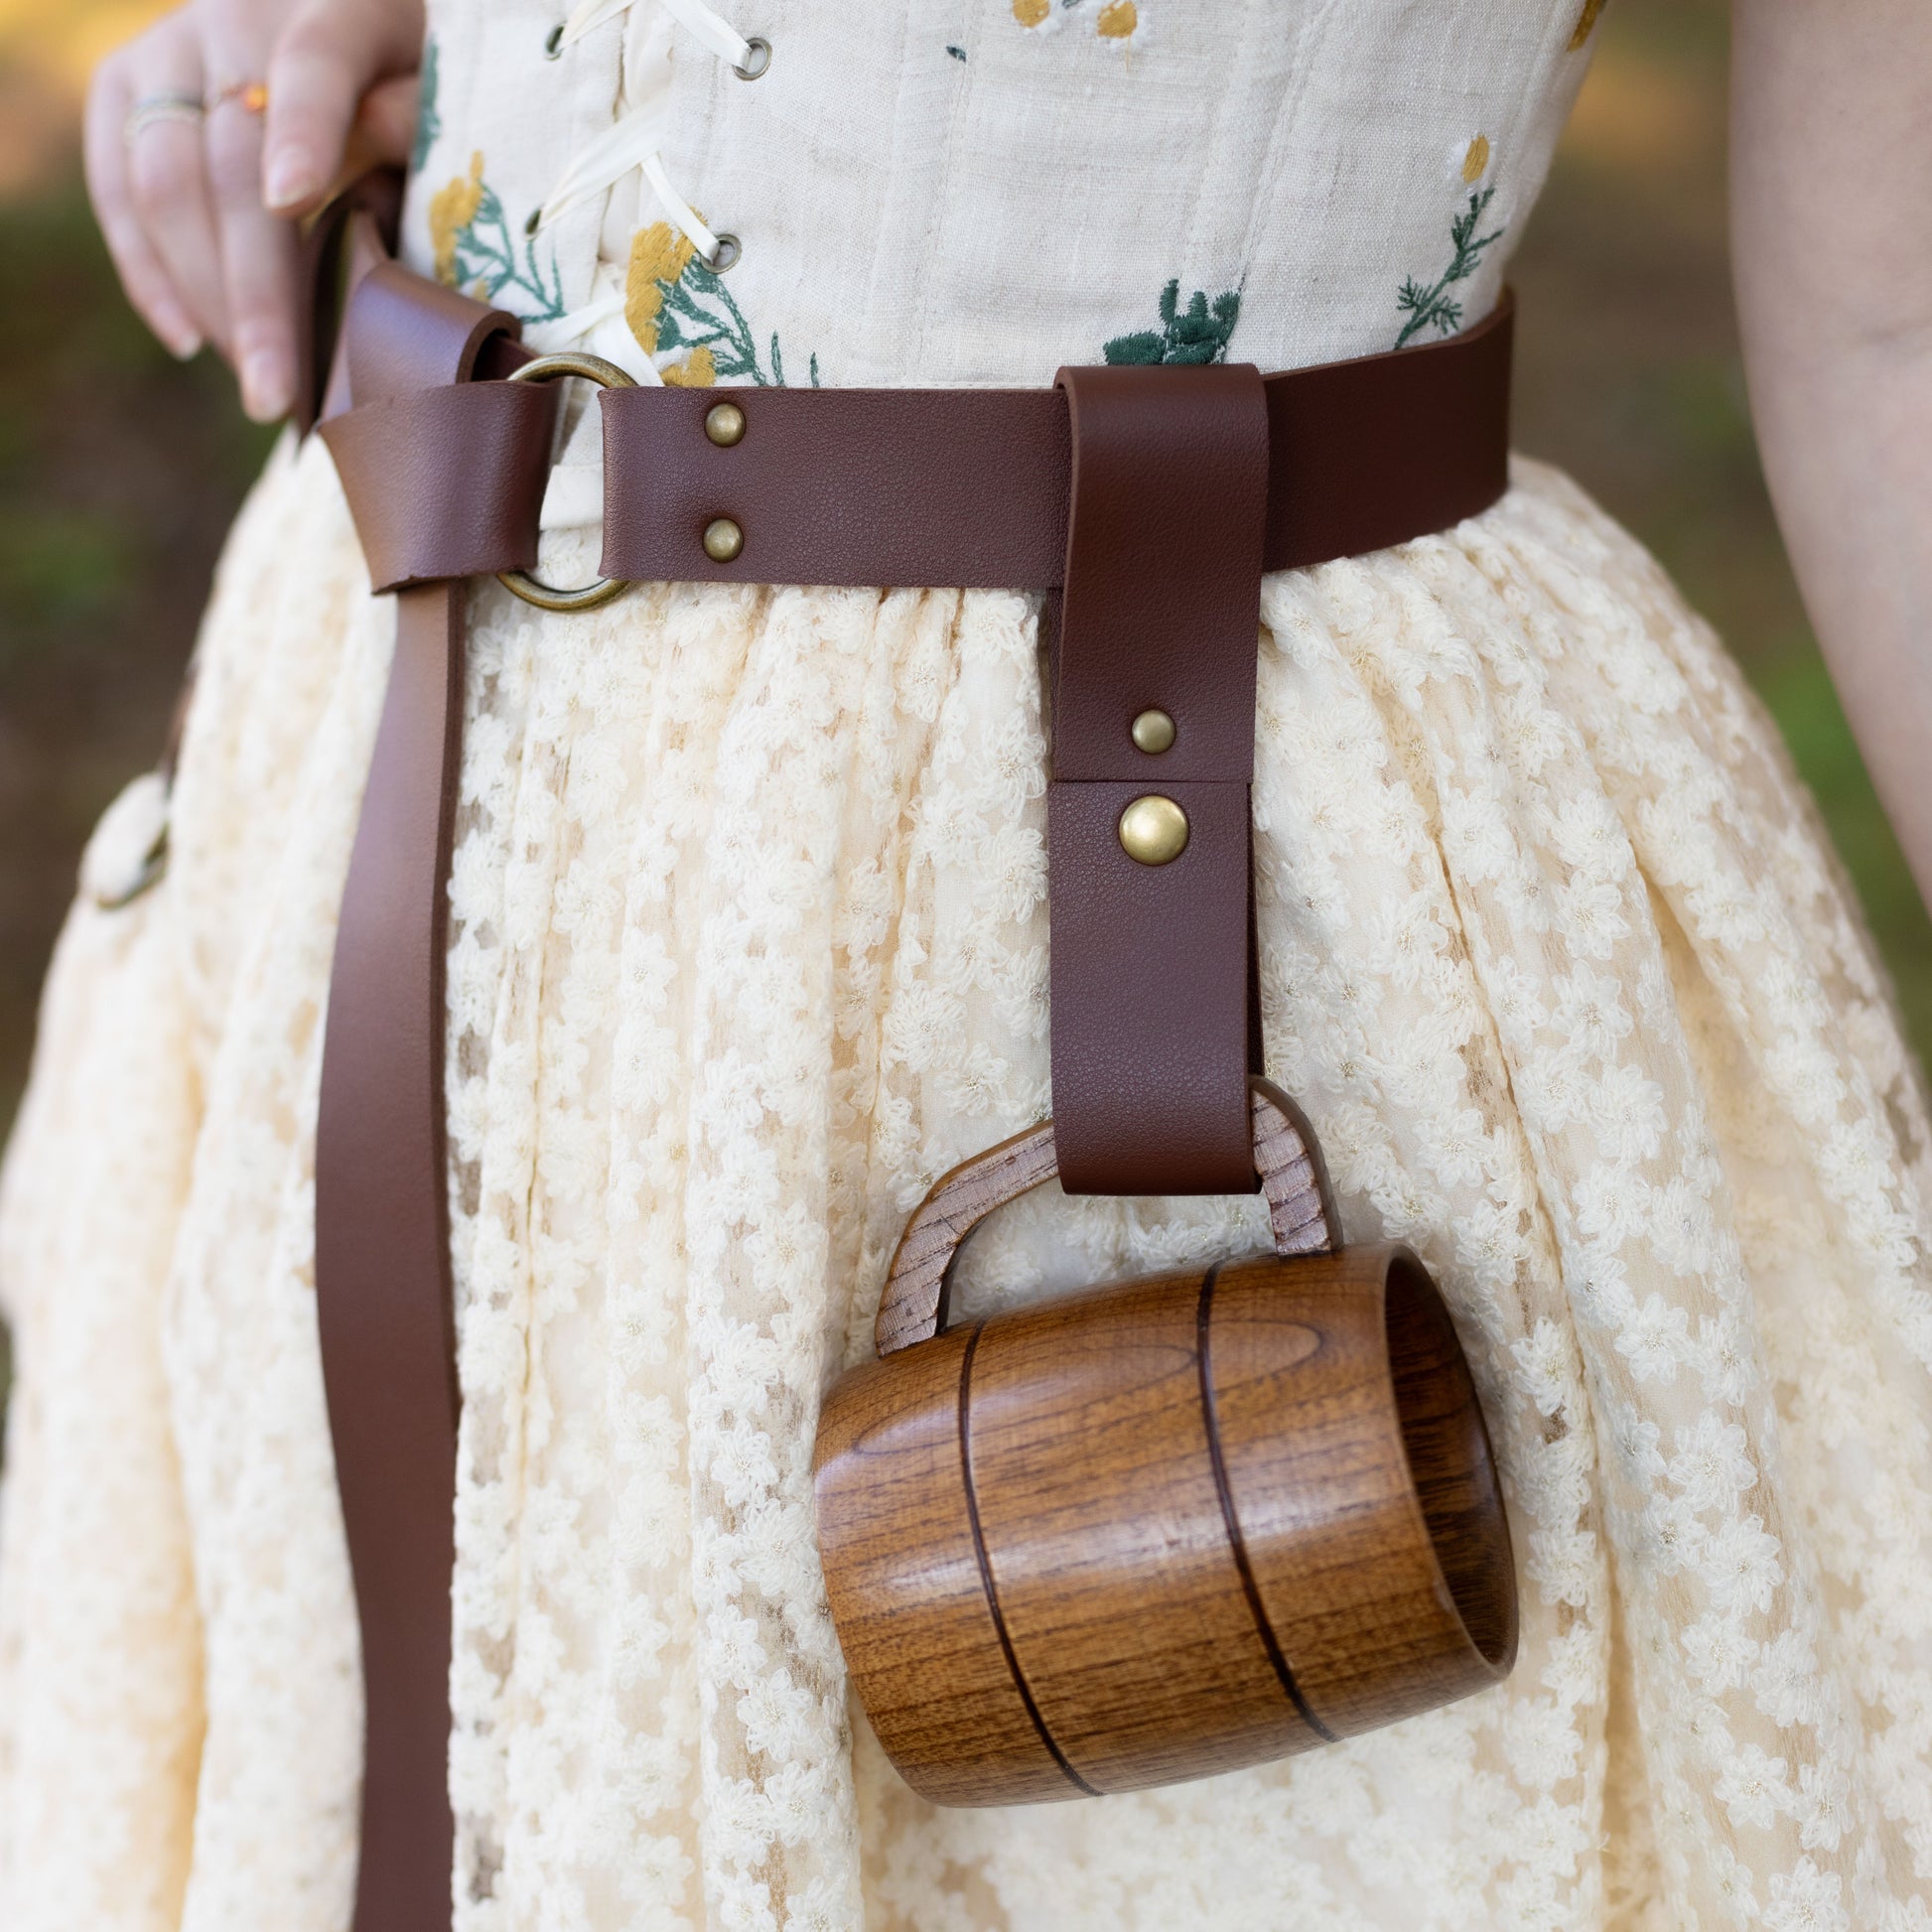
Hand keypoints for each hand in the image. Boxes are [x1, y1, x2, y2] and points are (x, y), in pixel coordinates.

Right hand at [85, 0, 424, 421]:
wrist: (338, 34)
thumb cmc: (410, 83)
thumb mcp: (440, 91)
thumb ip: (419, 114)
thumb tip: (377, 138)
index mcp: (331, 10)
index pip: (313, 66)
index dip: (305, 134)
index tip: (294, 204)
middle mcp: (235, 19)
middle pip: (229, 163)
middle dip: (255, 293)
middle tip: (279, 394)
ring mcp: (170, 52)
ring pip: (163, 181)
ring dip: (205, 300)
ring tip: (257, 383)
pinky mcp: (126, 87)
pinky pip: (117, 186)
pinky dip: (149, 273)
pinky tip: (193, 343)